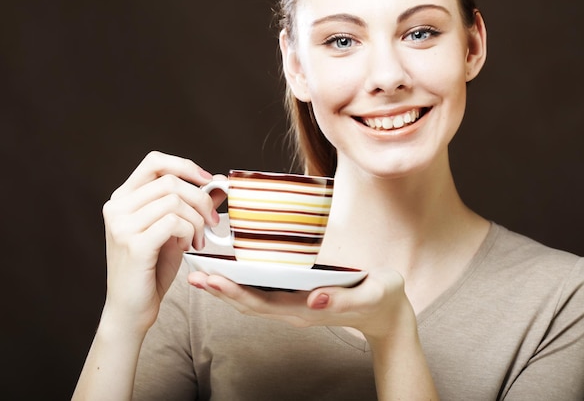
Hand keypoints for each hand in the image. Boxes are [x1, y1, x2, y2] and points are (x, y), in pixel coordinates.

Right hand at [101, 151, 222, 332]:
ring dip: (197, 220)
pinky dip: (189, 232)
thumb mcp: (175, 229)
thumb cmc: (153, 267)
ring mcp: (122, 225)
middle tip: (212, 221)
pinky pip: (173, 222)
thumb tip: (218, 181)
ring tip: (198, 240)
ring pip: (174, 201)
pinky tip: (188, 247)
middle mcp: (117, 207)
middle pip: (170, 181)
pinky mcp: (133, 244)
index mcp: (123, 197)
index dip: (185, 166)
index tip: (208, 181)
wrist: (132, 308)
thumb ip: (192, 204)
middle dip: (200, 199)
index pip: (154, 161)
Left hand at [187, 267, 413, 340]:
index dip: (234, 293)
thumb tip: (313, 297)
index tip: (211, 279)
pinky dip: (243, 284)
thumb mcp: (372, 294)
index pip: (262, 304)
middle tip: (194, 273)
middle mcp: (295, 310)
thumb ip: (344, 298)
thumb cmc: (382, 299)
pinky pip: (264, 293)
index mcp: (308, 310)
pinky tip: (231, 271)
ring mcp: (295, 306)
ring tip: (201, 272)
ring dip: (226, 288)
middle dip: (220, 290)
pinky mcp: (298, 298)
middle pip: (249, 304)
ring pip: (253, 300)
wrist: (388, 314)